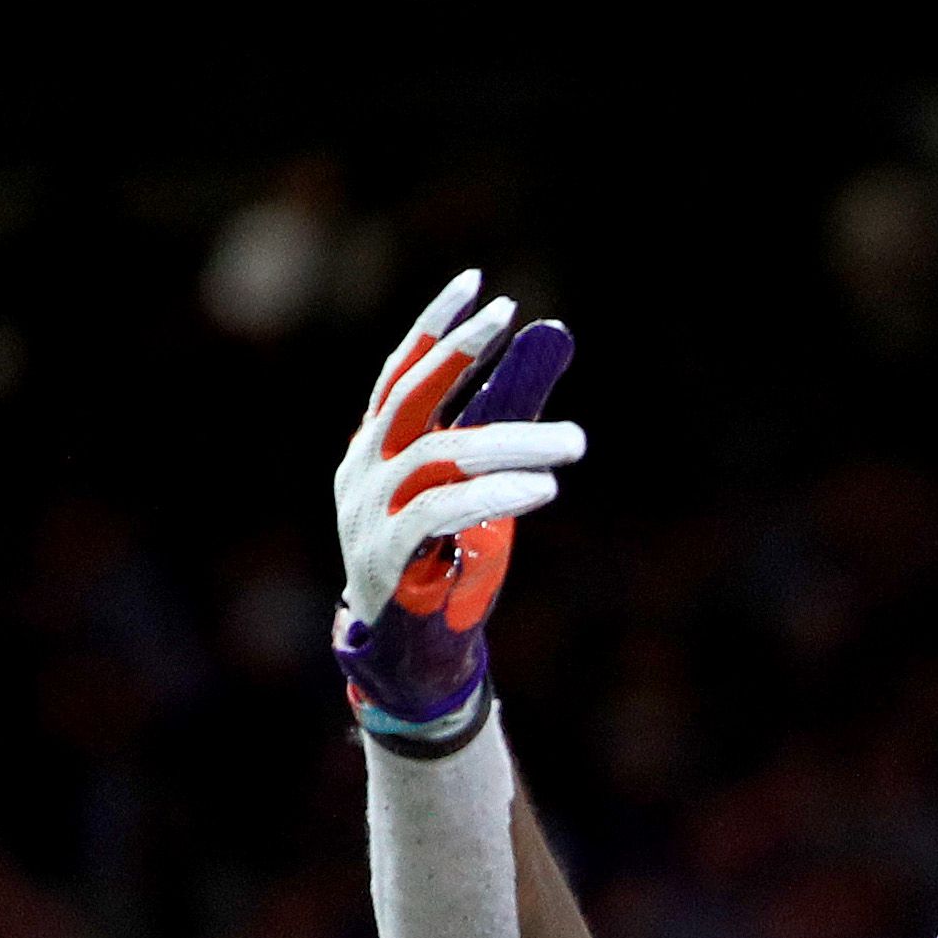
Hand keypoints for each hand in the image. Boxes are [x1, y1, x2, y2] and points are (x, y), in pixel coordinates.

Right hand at [333, 269, 582, 748]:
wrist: (411, 650)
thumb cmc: (447, 556)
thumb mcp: (482, 475)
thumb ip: (509, 409)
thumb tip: (554, 336)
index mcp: (376, 448)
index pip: (400, 374)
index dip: (436, 330)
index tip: (480, 288)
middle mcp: (364, 471)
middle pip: (409, 399)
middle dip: (460, 356)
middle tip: (515, 325)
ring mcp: (369, 515)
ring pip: (437, 458)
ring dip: (510, 443)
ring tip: (573, 443)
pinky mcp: (387, 559)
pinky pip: (439, 514)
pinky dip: (492, 497)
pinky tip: (541, 489)